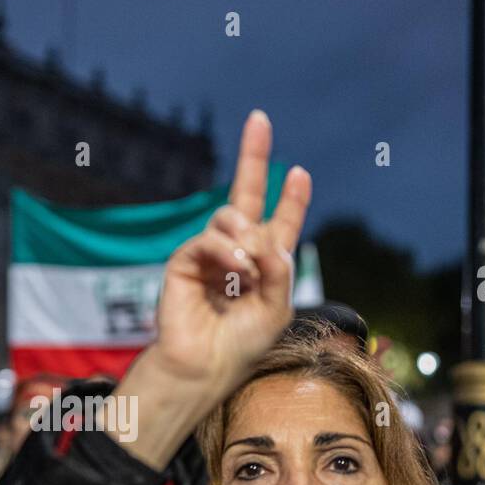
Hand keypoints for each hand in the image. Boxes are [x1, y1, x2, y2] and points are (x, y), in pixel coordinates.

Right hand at [107, 110, 311, 469]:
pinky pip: (211, 238)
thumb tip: (258, 236)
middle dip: (253, 157)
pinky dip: (228, 252)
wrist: (205, 365)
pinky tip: (236, 271)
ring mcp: (209, 254)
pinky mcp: (185, 261)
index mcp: (264, 265)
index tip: (299, 173)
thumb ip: (278, 268)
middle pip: (246, 195)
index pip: (279, 224)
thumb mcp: (277, 306)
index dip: (291, 199)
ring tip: (248, 271)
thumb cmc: (242, 345)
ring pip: (232, 216)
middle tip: (259, 119)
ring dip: (247, 239)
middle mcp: (236, 253)